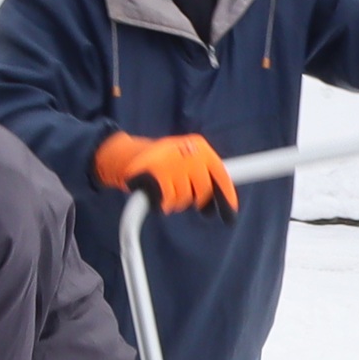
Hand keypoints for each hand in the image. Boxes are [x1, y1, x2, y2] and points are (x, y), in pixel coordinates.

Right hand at [91, 130, 237, 212]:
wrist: (127, 155)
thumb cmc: (162, 161)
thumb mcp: (185, 159)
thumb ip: (203, 174)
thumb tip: (222, 203)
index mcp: (199, 146)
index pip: (220, 175)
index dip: (226, 196)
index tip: (231, 213)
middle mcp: (189, 152)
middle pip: (203, 192)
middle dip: (194, 200)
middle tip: (181, 194)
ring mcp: (172, 163)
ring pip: (184, 200)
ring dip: (174, 201)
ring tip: (164, 189)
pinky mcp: (156, 176)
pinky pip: (168, 202)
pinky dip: (161, 204)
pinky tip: (156, 194)